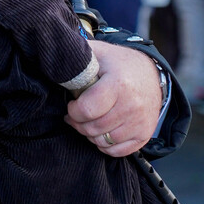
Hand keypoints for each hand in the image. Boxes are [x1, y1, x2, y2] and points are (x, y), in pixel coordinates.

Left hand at [65, 39, 162, 157]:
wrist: (150, 73)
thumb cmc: (117, 63)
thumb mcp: (97, 52)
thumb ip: (76, 55)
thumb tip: (52, 57)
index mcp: (118, 84)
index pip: (87, 109)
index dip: (73, 110)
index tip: (72, 104)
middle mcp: (132, 105)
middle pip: (94, 128)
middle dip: (78, 123)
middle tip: (76, 115)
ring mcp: (140, 122)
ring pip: (104, 141)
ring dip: (90, 134)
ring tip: (88, 121)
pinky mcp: (144, 134)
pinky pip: (118, 151)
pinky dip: (105, 145)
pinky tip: (101, 131)